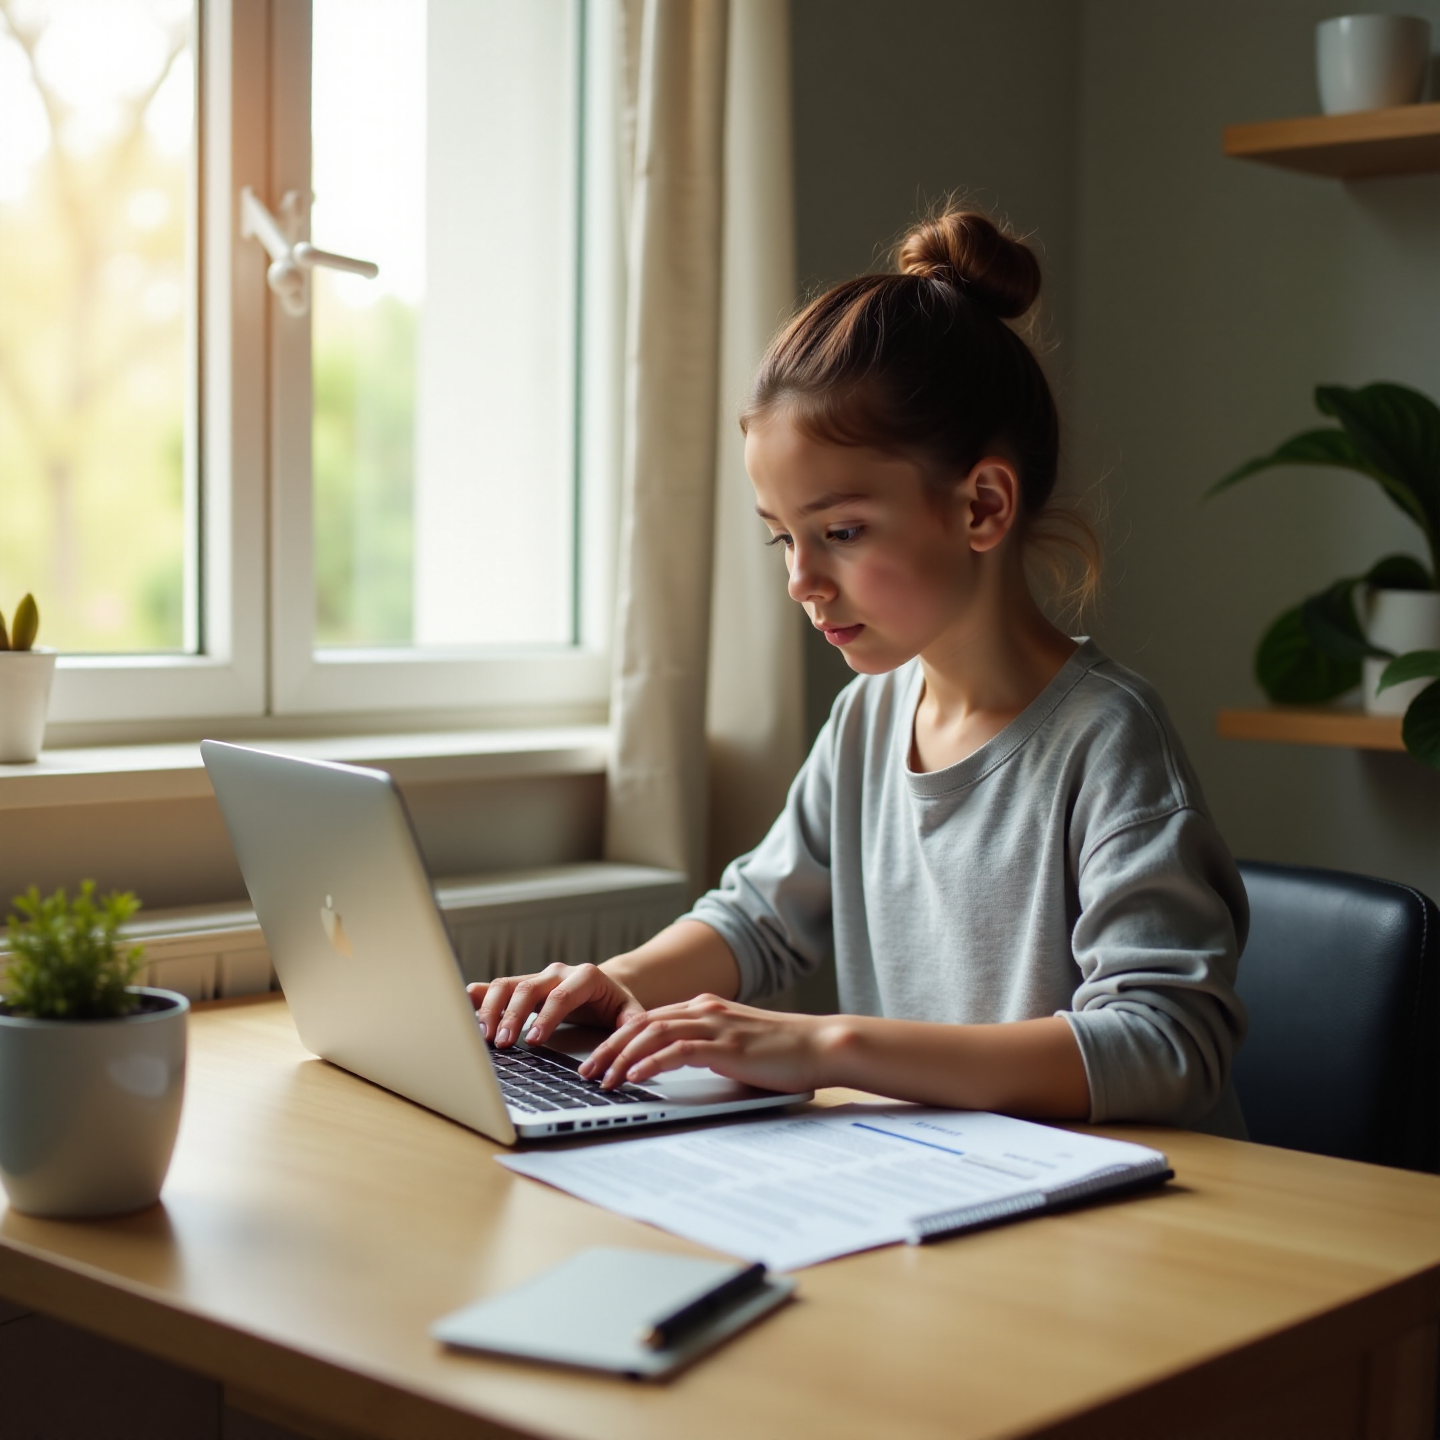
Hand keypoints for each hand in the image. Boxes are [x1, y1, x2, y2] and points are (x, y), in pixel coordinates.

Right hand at [467, 963, 645, 1047]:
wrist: (606, 987)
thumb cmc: (616, 1005)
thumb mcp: (631, 1015)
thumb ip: (628, 1031)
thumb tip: (618, 1055)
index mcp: (586, 976)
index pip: (561, 995)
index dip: (546, 1017)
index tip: (534, 1040)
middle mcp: (557, 972)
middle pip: (528, 988)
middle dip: (513, 1015)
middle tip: (504, 1043)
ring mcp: (537, 977)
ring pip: (507, 985)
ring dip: (493, 1009)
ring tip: (485, 1036)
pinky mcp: (522, 986)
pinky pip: (496, 987)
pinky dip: (480, 997)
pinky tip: (464, 1009)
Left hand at [577, 995, 831, 1093]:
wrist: (820, 1045)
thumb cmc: (783, 1052)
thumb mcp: (735, 1046)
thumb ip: (708, 1049)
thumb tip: (679, 1068)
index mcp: (704, 1008)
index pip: (648, 1019)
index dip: (617, 1039)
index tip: (596, 1060)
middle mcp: (704, 1010)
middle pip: (641, 1023)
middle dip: (608, 1048)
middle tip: (585, 1072)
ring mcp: (715, 1025)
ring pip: (653, 1034)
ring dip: (622, 1057)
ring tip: (602, 1079)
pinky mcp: (726, 1046)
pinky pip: (678, 1050)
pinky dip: (651, 1062)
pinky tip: (635, 1077)